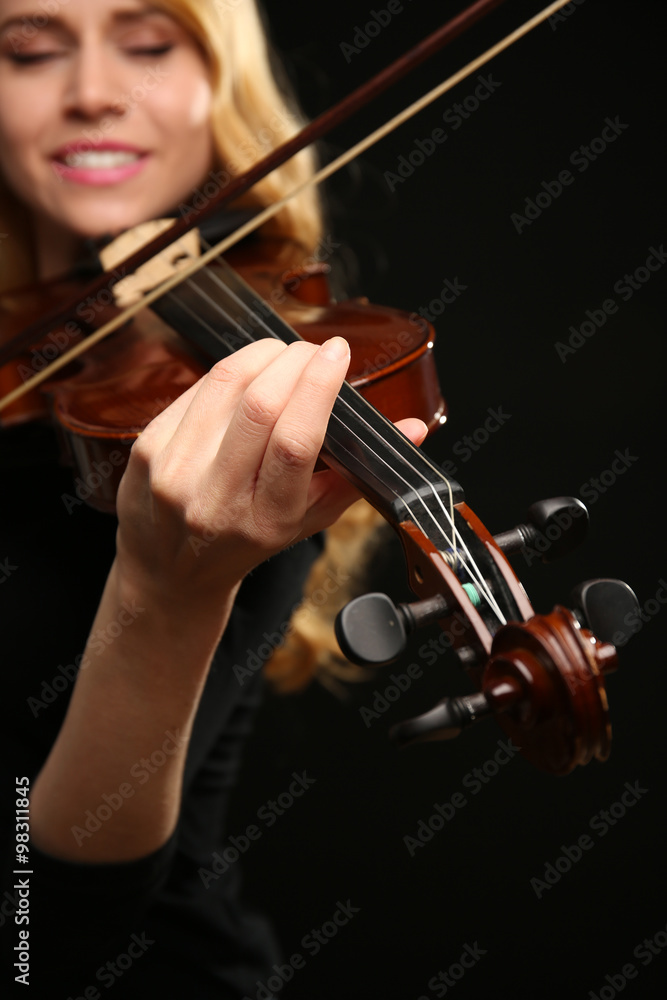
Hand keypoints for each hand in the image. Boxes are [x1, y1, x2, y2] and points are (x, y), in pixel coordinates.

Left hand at [115, 336, 426, 608]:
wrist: (171, 572)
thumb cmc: (248, 541)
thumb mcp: (309, 519)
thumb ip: (359, 472)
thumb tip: (416, 427)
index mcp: (266, 520)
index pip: (295, 442)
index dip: (319, 387)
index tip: (337, 355)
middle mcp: (216, 499)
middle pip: (260, 405)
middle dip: (295, 361)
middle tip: (315, 352)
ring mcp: (175, 473)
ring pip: (226, 384)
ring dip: (264, 355)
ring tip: (285, 356)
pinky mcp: (148, 448)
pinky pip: (198, 388)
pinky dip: (231, 371)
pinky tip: (247, 375)